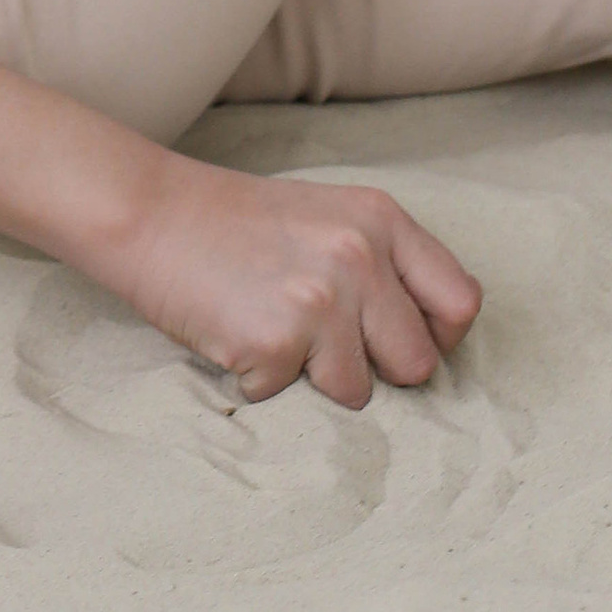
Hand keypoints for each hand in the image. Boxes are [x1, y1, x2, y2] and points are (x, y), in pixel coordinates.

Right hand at [107, 152, 481, 407]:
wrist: (150, 213)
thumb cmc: (238, 222)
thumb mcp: (328, 216)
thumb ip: (386, 262)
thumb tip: (438, 339)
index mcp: (380, 219)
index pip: (461, 303)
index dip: (436, 335)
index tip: (393, 337)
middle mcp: (359, 256)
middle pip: (418, 364)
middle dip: (375, 368)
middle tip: (320, 339)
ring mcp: (320, 301)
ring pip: (358, 392)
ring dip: (315, 378)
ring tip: (272, 328)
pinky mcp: (277, 343)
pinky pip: (293, 398)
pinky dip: (265, 381)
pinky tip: (238, 335)